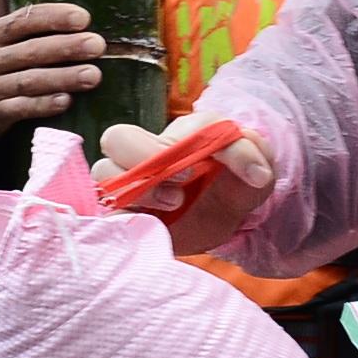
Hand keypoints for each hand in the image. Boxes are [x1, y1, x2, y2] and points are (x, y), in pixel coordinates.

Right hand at [0, 2, 106, 139]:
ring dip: (64, 77)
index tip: (83, 18)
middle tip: (97, 45)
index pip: (23, 20)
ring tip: (94, 75)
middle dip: (67, 47)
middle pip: (32, 50)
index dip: (53, 18)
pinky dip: (43, 105)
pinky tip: (67, 101)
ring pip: (30, 80)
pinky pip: (20, 108)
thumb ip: (9, 11)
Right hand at [93, 117, 275, 256]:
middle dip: (144, 157)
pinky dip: (118, 218)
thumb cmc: (233, 187)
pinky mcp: (123, 217)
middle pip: (116, 138)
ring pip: (104, 173)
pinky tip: (147, 227)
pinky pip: (102, 213)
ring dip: (136, 188)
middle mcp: (147, 155)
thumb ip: (254, 156)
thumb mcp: (256, 170)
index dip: (200, 142)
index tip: (224, 166)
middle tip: (183, 183)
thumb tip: (255, 171)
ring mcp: (130, 186)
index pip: (183, 129)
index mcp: (180, 137)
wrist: (222, 224)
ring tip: (174, 204)